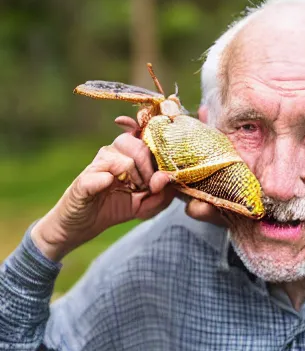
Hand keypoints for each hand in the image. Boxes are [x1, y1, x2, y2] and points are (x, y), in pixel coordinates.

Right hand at [31, 117, 224, 261]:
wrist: (83, 225)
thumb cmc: (119, 208)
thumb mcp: (149, 205)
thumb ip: (163, 194)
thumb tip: (166, 178)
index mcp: (134, 153)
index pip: (150, 134)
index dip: (162, 130)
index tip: (175, 125)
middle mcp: (117, 151)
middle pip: (141, 144)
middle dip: (151, 166)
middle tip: (147, 185)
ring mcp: (100, 162)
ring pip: (126, 155)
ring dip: (135, 174)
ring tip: (132, 189)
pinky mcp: (85, 178)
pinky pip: (101, 174)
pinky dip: (108, 180)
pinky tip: (108, 185)